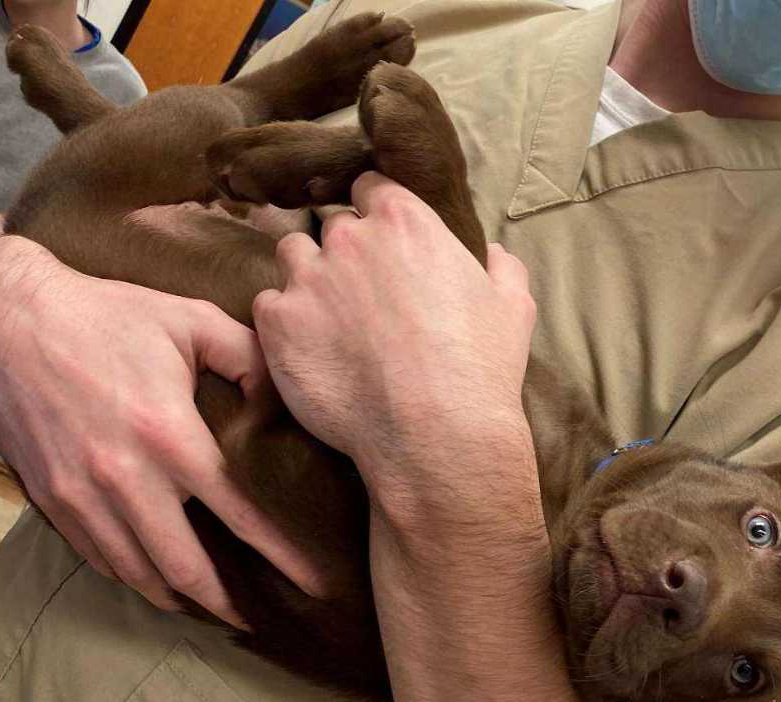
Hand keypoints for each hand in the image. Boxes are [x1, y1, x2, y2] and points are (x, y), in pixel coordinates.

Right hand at [0, 236, 329, 621]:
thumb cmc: (105, 314)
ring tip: (209, 606)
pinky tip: (155, 579)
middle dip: (226, 602)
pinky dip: (132, 576)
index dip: (281, 556)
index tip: (311, 582)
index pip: (239, 514)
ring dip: (178, 598)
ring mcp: (82, 495)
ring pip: (138, 574)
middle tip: (255, 616)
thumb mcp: (191, 320)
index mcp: (170, 436)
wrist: (4, 316)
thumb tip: (283, 398)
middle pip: (186, 567)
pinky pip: (98, 558)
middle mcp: (126, 478)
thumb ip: (250, 357)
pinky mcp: (50, 499)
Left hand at [253, 173, 535, 476]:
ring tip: (327, 320)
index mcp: (404, 221)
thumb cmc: (480, 370)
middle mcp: (350, 238)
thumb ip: (501, 267)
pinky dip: (284, 322)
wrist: (436, 435)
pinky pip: (268, 306)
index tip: (379, 241)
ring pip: (292, 257)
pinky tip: (309, 351)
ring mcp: (308, 278)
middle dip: (343, 252)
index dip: (373, 212)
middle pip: (331, 225)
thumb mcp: (513, 307)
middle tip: (359, 294)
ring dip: (306, 278)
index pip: (370, 187)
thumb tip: (493, 253)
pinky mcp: (278, 323)